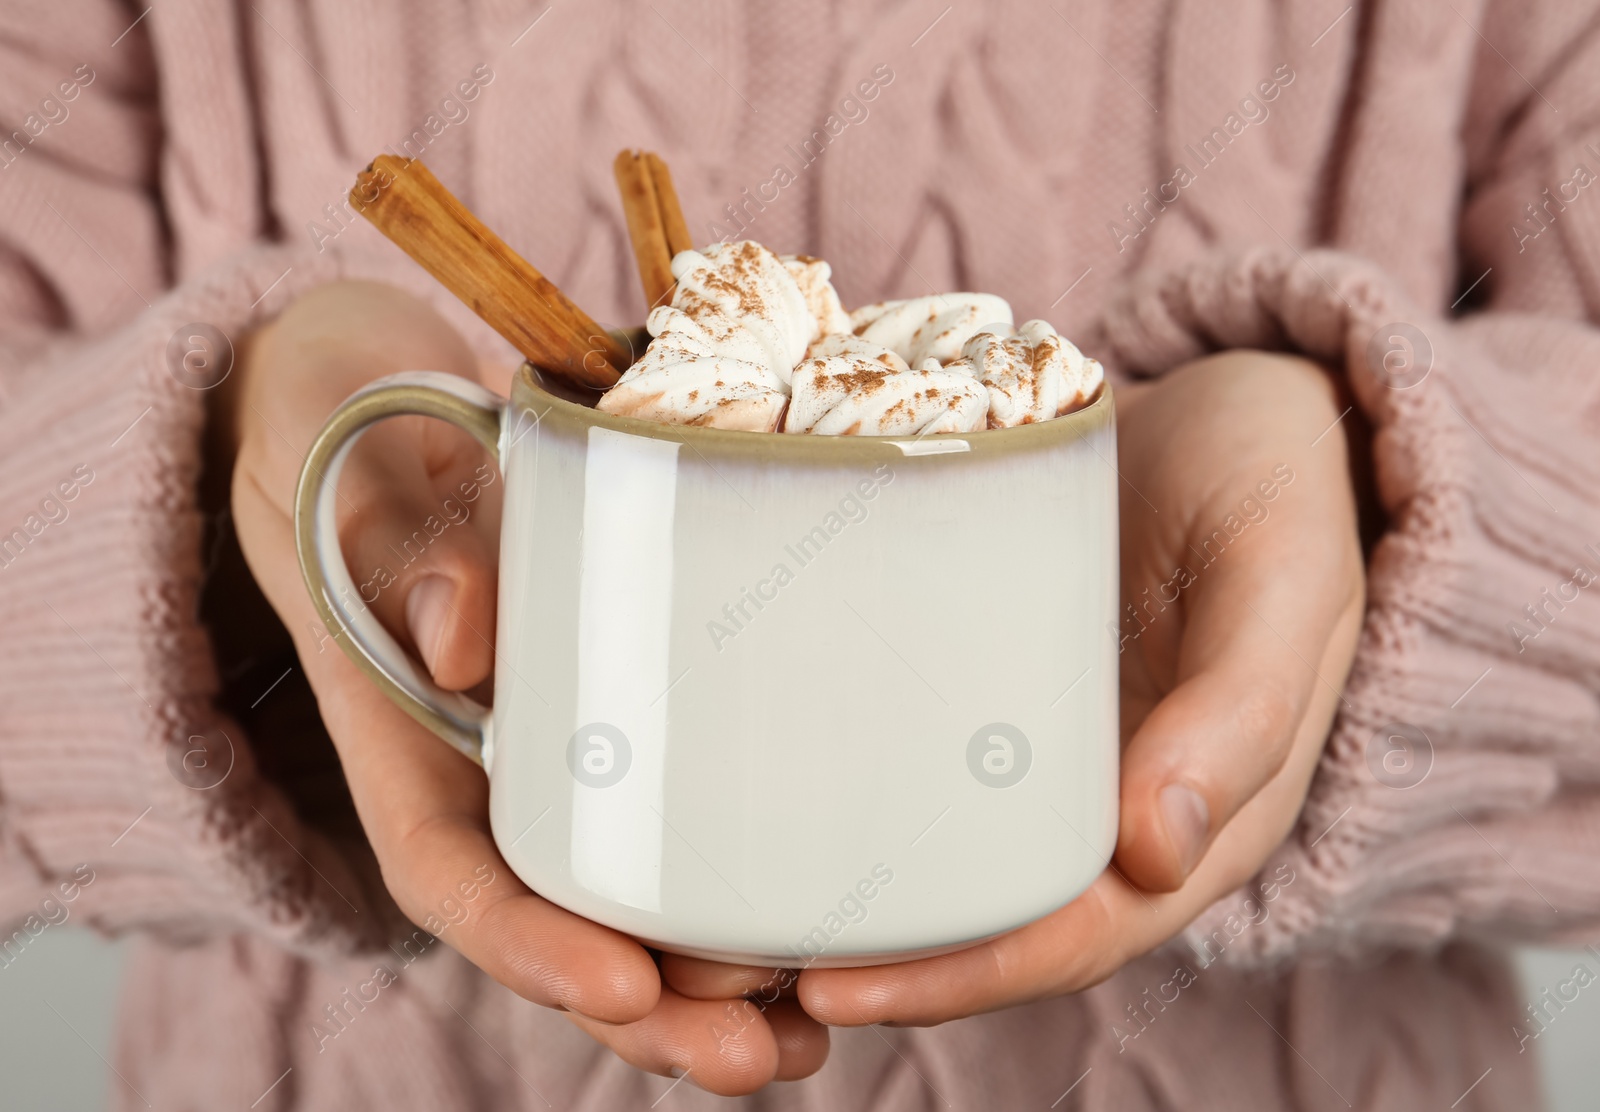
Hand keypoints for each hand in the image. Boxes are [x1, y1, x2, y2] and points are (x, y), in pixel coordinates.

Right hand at [226, 280, 828, 1091]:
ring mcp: (541, 759)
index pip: (450, 872)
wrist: (370, 413)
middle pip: (549, 928)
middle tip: (758, 1058)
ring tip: (805, 1048)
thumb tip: (465, 649)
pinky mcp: (607, 727)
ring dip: (703, 994)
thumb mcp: (366, 469)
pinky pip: (657, 837)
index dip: (529, 944)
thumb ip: (404, 546)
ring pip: (613, 908)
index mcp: (400, 733)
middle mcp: (474, 771)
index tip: (624, 984)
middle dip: (649, 1010)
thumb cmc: (358, 435)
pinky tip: (812, 956)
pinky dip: (725, 905)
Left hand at [661, 350, 1364, 1038]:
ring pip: (938, 862)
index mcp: (1198, 819)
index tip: (830, 993)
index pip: (1069, 936)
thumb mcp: (1286, 584)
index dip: (958, 979)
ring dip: (831, 902)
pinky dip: (842, 802)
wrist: (1247, 406)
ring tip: (703, 920)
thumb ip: (1243, 714)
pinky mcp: (995, 684)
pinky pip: (916, 764)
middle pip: (981, 922)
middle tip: (719, 970)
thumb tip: (1156, 856)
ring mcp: (1048, 749)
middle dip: (860, 963)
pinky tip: (749, 804)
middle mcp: (1112, 806)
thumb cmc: (1281, 490)